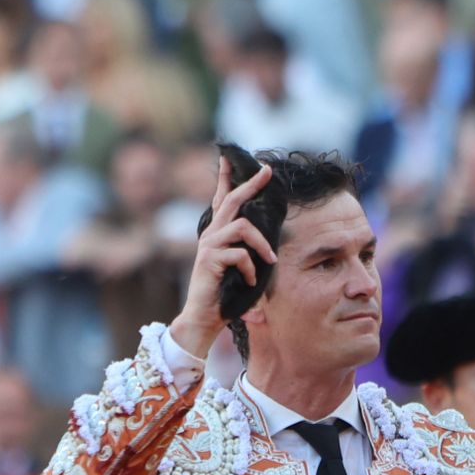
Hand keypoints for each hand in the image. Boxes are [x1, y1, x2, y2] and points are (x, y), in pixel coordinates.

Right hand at [168, 156, 276, 355]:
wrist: (204, 317)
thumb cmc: (224, 295)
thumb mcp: (238, 268)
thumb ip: (247, 252)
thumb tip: (269, 243)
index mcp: (217, 234)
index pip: (220, 199)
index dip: (226, 178)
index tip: (230, 158)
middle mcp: (211, 235)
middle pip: (231, 200)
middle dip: (251, 184)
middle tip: (267, 172)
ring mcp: (209, 246)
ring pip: (242, 227)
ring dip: (261, 244)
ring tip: (270, 261)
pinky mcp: (209, 260)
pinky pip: (239, 255)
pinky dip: (250, 268)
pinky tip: (249, 281)